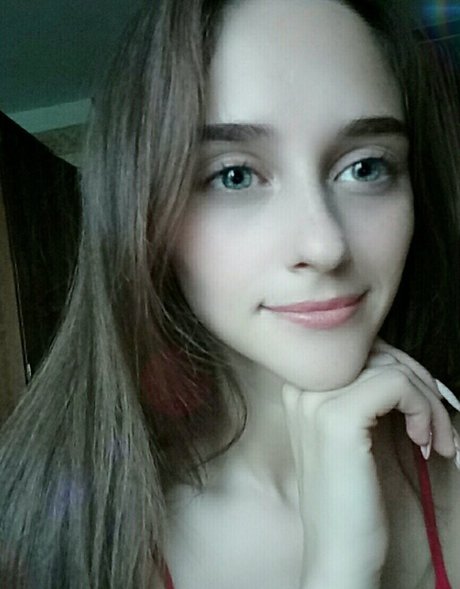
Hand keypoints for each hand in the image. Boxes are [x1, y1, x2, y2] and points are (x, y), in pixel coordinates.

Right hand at [281, 337, 456, 587]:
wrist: (337, 553)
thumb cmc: (351, 499)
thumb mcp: (352, 434)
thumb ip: (364, 394)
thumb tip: (402, 367)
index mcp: (301, 388)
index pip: (360, 351)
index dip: (400, 373)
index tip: (421, 410)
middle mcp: (302, 387)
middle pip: (378, 353)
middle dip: (421, 385)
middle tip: (437, 428)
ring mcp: (316, 400)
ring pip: (392, 367)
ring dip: (428, 401)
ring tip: (434, 438)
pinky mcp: (337, 419)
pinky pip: (397, 384)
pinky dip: (424, 408)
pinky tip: (424, 441)